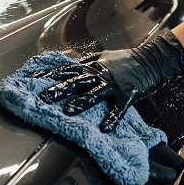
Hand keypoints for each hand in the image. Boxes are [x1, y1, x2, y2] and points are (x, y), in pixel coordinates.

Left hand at [38, 31, 183, 131]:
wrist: (151, 59)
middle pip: (76, 82)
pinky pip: (119, 109)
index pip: (66, 70)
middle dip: (59, 90)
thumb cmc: (126, 60)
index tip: (32, 80)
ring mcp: (113, 85)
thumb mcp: (103, 56)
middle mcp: (99, 74)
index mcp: (92, 67)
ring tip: (68, 111)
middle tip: (43, 98)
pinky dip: (112, 118)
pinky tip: (104, 128)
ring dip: (81, 102)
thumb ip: (86, 61)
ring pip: (94, 93)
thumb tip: (70, 63)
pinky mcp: (127, 95)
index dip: (49, 75)